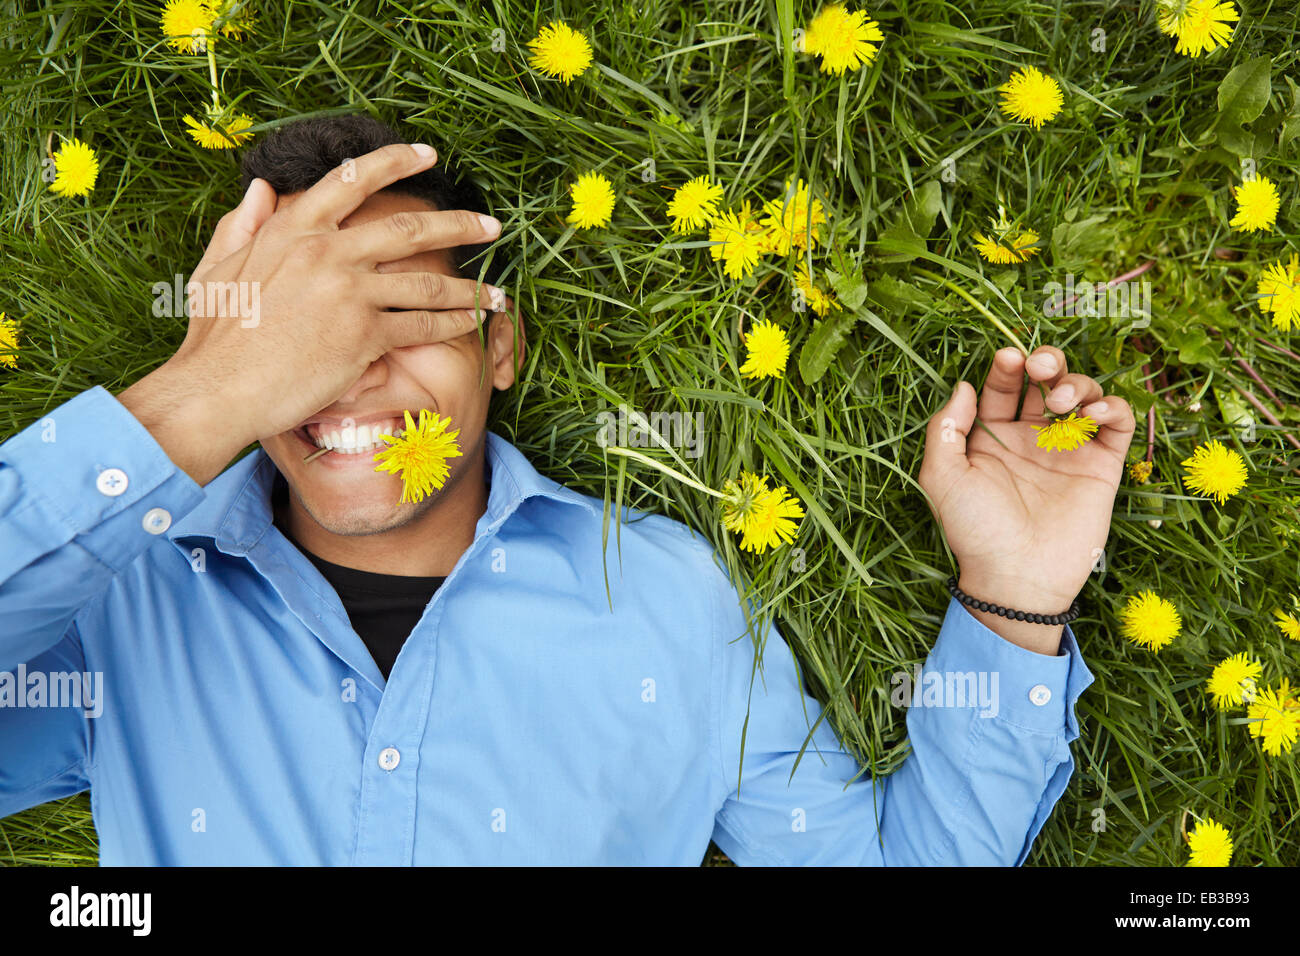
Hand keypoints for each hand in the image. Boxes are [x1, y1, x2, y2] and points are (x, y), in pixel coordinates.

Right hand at [119, 143, 502, 484]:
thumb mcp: (217, 267)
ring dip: (469, 288)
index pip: (352, 179)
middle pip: (409, 229)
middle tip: (492, 226)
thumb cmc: (214, 335)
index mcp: (292, 228)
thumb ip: (241, 224)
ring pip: (425, 283)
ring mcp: (349, 293)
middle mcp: (327, 252)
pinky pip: (421, 326)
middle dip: (460, 226)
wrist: (217, 389)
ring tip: (498, 292)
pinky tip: (472, 323)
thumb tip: (260, 187)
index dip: (394, 161)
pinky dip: (452, 324)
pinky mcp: (363, 336)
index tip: (428, 154)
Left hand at [918, 346, 1136, 652]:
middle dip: (1046, 362)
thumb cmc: (975, 530)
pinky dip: (1112, 406)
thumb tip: (965, 386)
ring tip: (1059, 402)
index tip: (1008, 358)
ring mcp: (1069, 451)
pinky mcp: (1102, 466)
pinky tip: (1093, 412)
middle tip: (1040, 366)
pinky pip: (1116, 424)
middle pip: (1046, 383)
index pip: (1002, 387)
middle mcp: (1032, 439)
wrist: (1017, 575)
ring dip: (1076, 383)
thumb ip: (946, 429)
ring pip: (1083, 395)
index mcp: (992, 438)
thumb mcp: (942, 477)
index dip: (1006, 367)